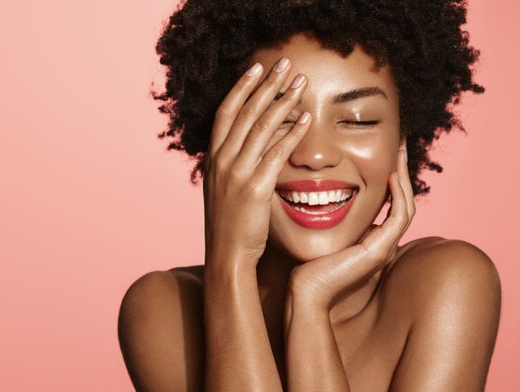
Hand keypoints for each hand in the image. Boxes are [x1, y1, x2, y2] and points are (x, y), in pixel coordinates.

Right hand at [204, 58, 311, 267]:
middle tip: (286, 64)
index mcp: (213, 159)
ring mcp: (237, 173)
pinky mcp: (255, 188)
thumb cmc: (229, 226)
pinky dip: (292, 133)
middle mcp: (222, 160)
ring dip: (283, 101)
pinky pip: (276, 153)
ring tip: (301, 83)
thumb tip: (248, 147)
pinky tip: (306, 119)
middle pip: (245, 112)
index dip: (241, 88)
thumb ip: (233, 166)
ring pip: (261, 127)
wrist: (227, 257)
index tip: (256, 69)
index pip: (226, 112)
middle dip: (266, 85)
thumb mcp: (223, 190)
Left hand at [288, 144, 415, 309]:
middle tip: (401, 143)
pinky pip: (399, 217)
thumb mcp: (316, 232)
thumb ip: (323, 214)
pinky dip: (398, 195)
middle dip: (402, 170)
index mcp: (370, 240)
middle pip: (403, 200)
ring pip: (406, 206)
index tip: (383, 150)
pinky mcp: (379, 251)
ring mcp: (383, 248)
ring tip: (400, 151)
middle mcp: (381, 243)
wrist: (304, 292)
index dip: (390, 177)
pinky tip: (390, 175)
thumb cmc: (303, 264)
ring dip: (404, 177)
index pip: (389, 203)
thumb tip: (311, 185)